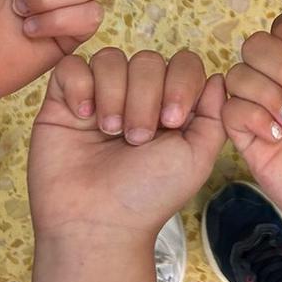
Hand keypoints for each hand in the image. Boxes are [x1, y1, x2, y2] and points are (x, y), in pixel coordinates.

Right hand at [29, 48, 224, 239]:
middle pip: (146, 60)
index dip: (180, 83)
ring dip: (114, 94)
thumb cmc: (148, 196)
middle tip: (137, 138)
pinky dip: (80, 87)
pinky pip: (72, 66)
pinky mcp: (63, 102)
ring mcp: (98, 97)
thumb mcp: (196, 157)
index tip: (172, 121)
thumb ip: (213, 115)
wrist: (98, 223)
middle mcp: (134, 96)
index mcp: (169, 105)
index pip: (182, 63)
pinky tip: (83, 117)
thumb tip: (217, 78)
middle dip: (145, 97)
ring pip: (110, 58)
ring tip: (110, 132)